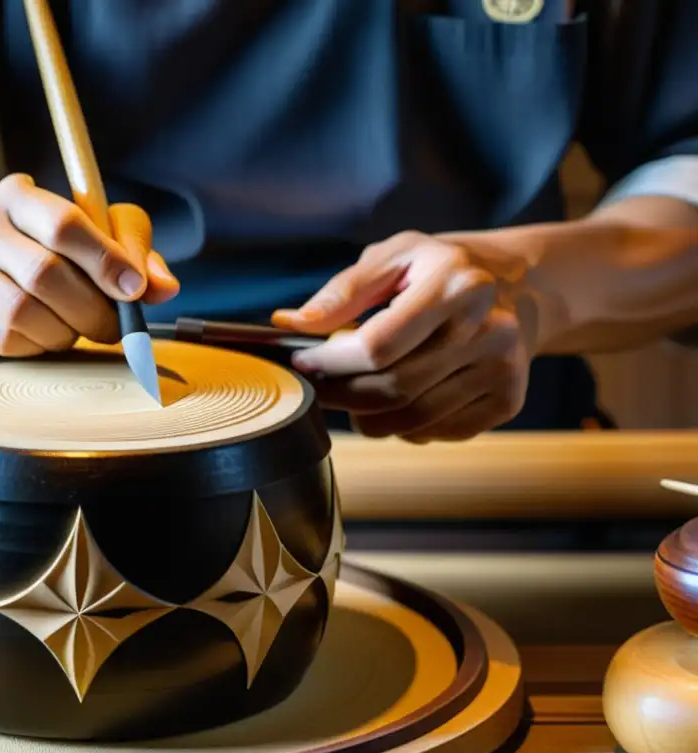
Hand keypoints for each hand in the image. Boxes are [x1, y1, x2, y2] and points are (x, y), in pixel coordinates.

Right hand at [0, 173, 179, 361]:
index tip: (135, 291)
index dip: (106, 259)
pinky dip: (32, 346)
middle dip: (90, 309)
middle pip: (46, 271)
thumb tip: (164, 287)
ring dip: (62, 331)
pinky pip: (3, 335)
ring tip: (71, 332)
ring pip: (23, 309)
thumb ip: (132, 258)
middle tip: (112, 329)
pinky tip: (37, 340)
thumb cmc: (36, 268)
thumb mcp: (90, 251)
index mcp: (19, 194)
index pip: (66, 222)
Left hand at [272, 231, 540, 442]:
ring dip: (368, 418)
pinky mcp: (507, 400)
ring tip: (354, 396)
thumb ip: (343, 291)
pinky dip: (406, 427)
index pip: (378, 345)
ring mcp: (502, 370)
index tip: (302, 361)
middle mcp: (488, 329)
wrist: (524, 285)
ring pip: (412, 421)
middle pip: (392, 390)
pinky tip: (401, 401)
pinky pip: (438, 432)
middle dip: (341, 395)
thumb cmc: (444, 268)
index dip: (330, 362)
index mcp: (455, 285)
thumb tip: (292, 324)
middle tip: (320, 387)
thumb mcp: (394, 256)